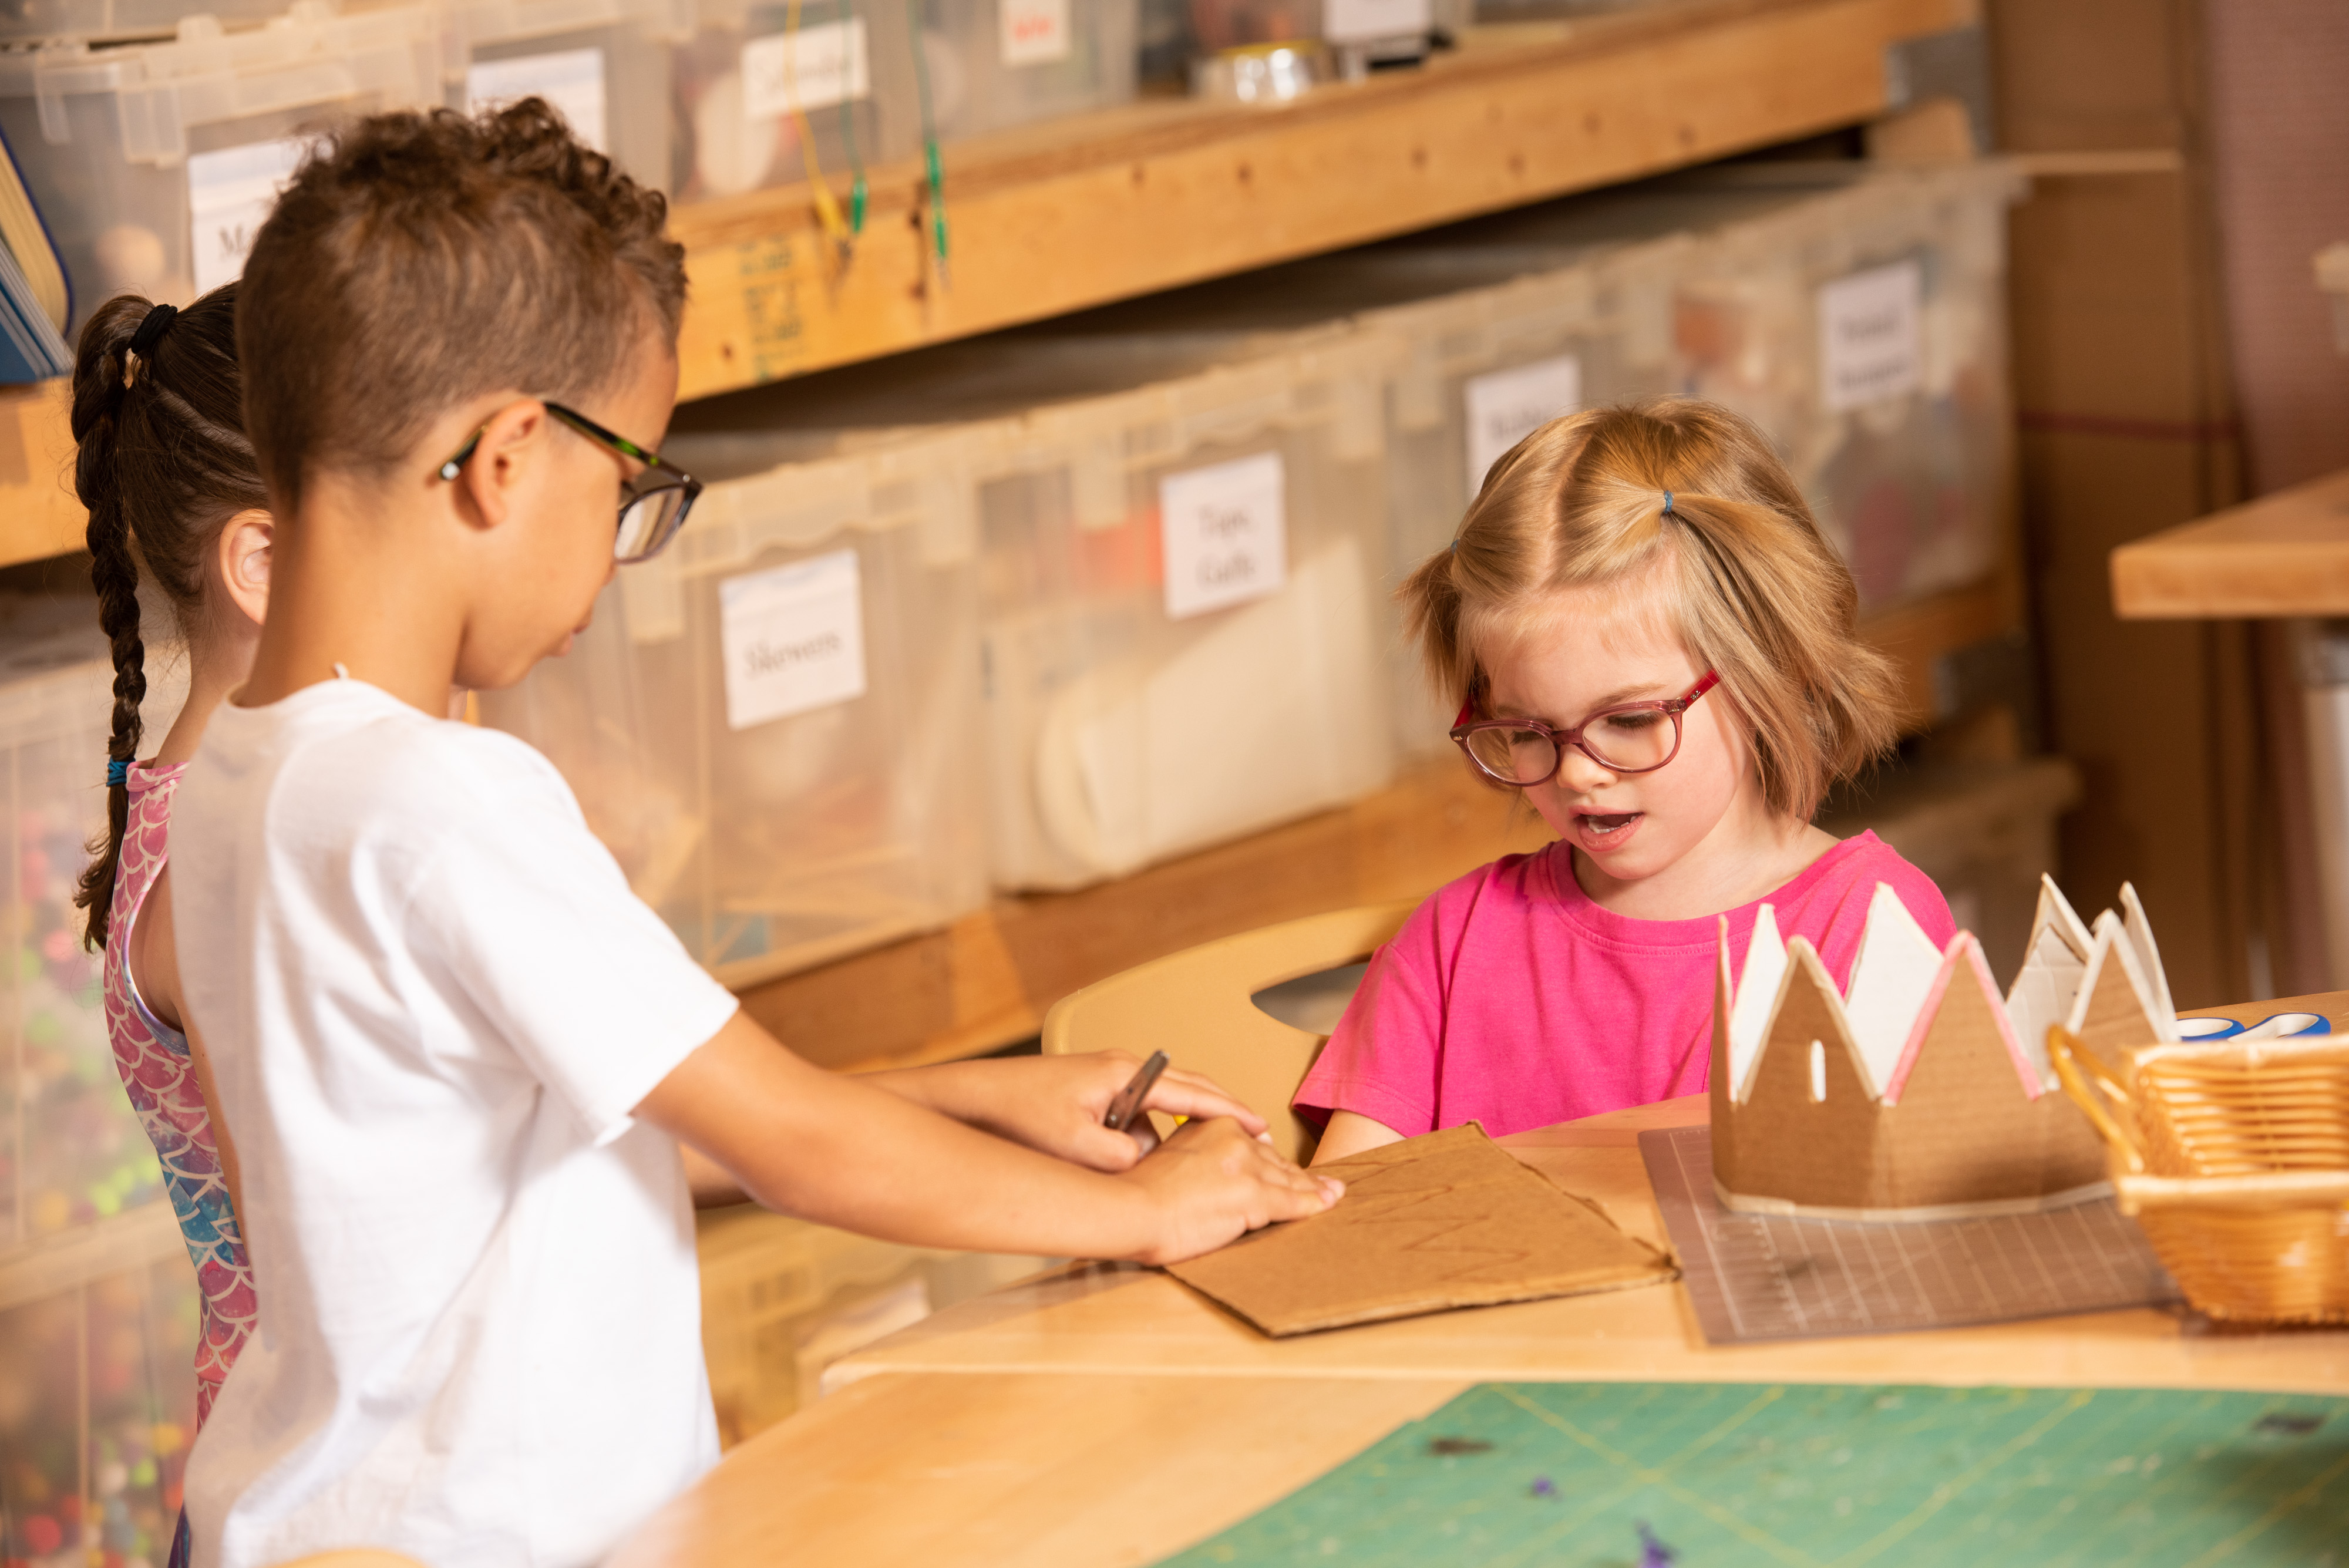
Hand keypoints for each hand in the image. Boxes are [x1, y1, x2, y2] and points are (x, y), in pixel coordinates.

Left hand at [882, 1051, 1271, 1172]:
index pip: (1192, 1091)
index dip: (1229, 1111)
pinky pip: (1130, 1114)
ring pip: (1155, 1107)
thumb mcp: (1077, 1146)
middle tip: (1251, 1135)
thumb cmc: (1014, 1116)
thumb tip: (1149, 1161)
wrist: (965, 1100)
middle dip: (1217, 1112)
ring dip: (1174, 1130)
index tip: (1260, 1125)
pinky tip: (1141, 1160)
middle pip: (1184, 1089)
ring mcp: (1101, 1078)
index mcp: (1122, 1073)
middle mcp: (1117, 1068)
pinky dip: (1144, 1134)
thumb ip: (1123, 1157)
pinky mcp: (1084, 1093)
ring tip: (1197, 1159)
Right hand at [1119, 1117, 1343, 1265]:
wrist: (1133, 1209)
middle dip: (1297, 1175)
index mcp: (1215, 1125)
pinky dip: (1313, 1204)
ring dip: (1312, 1189)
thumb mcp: (1171, 1153)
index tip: (1286, 1166)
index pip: (1255, 1142)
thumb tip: (1221, 1152)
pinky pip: (1292, 1202)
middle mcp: (1235, 1140)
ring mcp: (1247, 1168)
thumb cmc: (1141, 1190)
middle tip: (1321, 1184)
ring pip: (1287, 1180)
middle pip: (1274, 1161)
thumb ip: (1201, 1147)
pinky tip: (1326, 1204)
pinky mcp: (1253, 1197)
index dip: (1273, 1159)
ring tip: (1332, 1193)